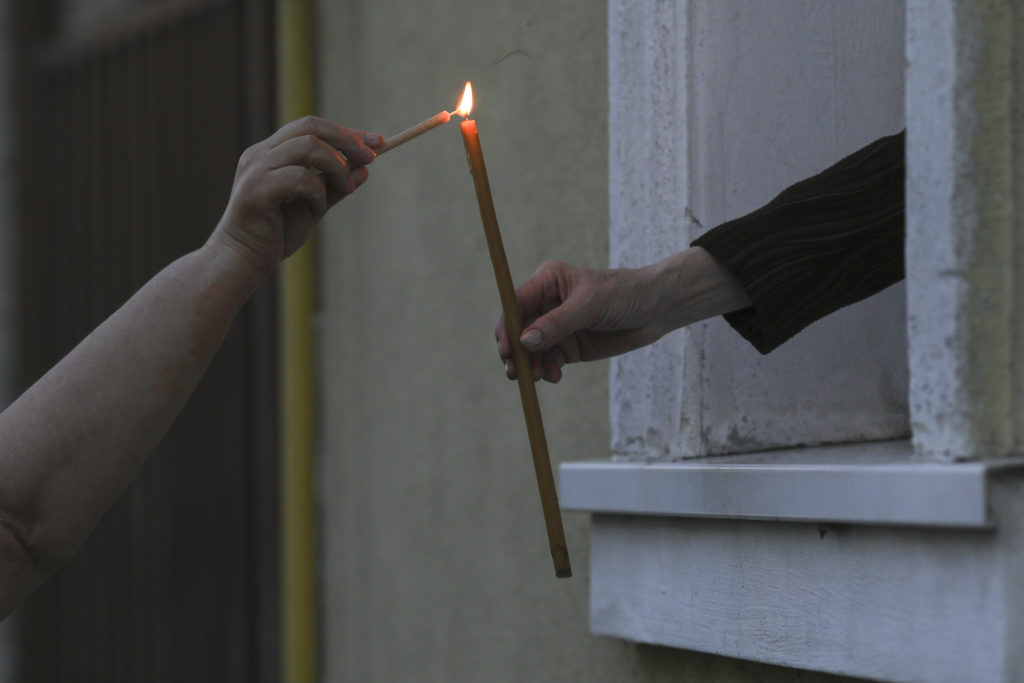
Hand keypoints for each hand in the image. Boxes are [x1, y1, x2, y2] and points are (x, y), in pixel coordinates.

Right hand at [209, 115, 381, 276]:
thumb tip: (365, 170)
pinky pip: (299, 178)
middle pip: (310, 126)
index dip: (346, 131)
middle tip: (370, 159)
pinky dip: (318, 190)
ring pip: (307, 147)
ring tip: (347, 189)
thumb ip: (336, 187)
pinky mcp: (256, 190)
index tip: (377, 141)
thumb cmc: (276, 233)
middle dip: (347, 139)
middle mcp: (261, 154)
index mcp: (271, 152)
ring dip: (337, 166)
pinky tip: (318, 207)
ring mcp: (256, 170)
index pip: (311, 127)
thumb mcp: (314, 206)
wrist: (244, 260)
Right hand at [495, 260, 665, 382]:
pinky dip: (547, 370)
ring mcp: (556, 326)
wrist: (656, 309)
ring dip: (530, 364)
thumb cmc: (624, 294)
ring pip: (530, 349)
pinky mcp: (568, 346)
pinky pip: (548, 361)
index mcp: (547, 282)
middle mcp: (547, 303)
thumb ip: (557, 324)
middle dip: (515, 351)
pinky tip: (554, 376)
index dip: (507, 326)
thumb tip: (525, 341)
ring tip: (539, 376)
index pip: (516, 303)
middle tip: (516, 371)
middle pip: (518, 330)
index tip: (507, 348)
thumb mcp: (590, 306)